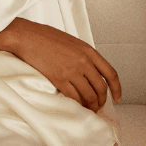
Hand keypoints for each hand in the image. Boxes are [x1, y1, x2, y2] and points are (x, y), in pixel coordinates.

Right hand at [6, 17, 121, 111]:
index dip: (117, 89)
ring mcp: (71, 70)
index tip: (117, 98)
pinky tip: (76, 106)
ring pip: (88, 95)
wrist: (28, 37)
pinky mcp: (59, 79)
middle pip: (101, 88)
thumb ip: (84, 56)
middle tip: (99, 106)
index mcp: (88, 50)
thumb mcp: (72, 43)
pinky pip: (73, 97)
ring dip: (90, 106)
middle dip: (102, 101)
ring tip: (88, 109)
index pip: (110, 73)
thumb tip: (90, 73)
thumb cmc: (46, 37)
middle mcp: (83, 61)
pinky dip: (77, 105)